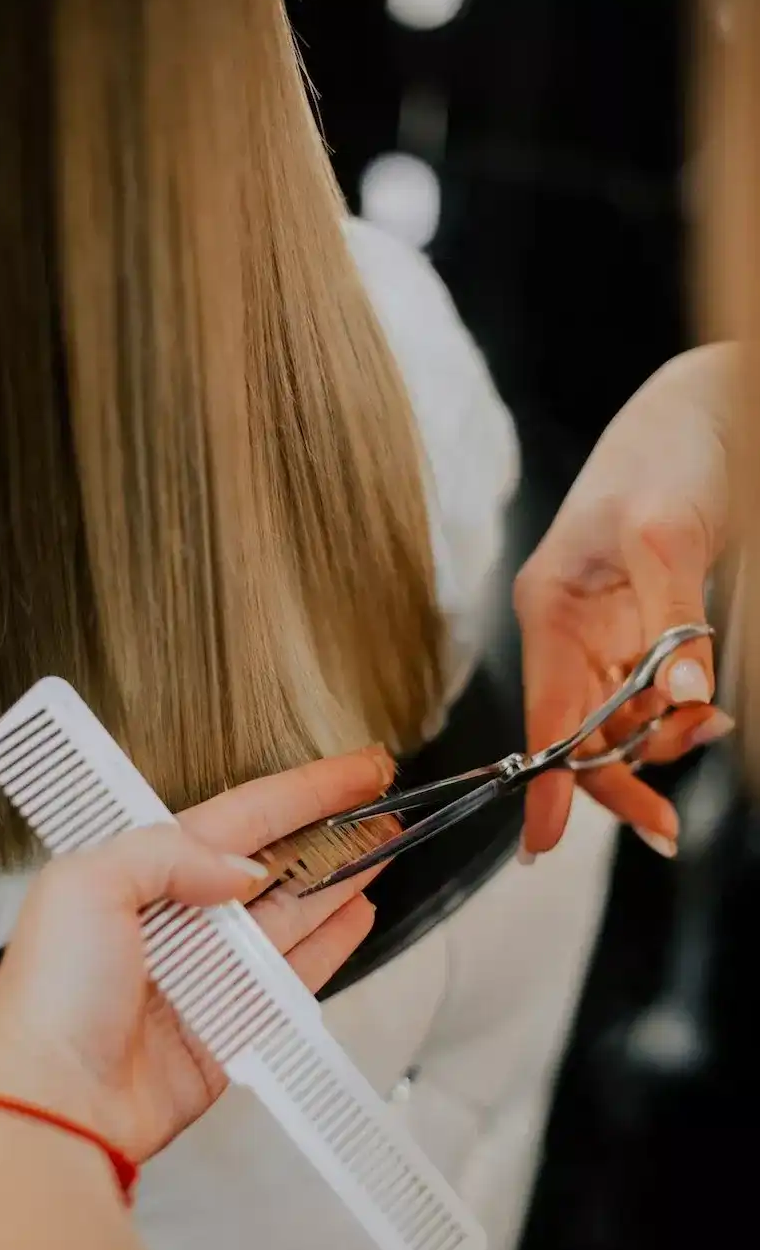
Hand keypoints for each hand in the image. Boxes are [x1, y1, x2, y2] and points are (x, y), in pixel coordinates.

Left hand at [0, 749, 393, 1162]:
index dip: (302, 790)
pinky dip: (331, 943)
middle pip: (273, 860)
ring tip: (385, 845)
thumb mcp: (85, 886)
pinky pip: (296, 975)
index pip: (240, 815)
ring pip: (293, 912)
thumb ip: (168, 855)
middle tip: (380, 799)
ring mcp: (210, 972)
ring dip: (340, 877)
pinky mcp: (233, 1025)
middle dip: (329, 828)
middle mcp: (179, 919)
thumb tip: (243, 868)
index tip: (355, 770)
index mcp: (139, 872)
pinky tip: (358, 911)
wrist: (52, 1102)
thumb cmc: (48, 997)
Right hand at [514, 346, 734, 858]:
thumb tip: (678, 705)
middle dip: (624, 774)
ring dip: (660, 742)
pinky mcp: (638, 626)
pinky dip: (676, 713)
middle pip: (580, 733)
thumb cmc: (668, 452)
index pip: (544, 716)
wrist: (705, 403)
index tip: (540, 847)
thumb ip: (673, 624)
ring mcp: (603, 630)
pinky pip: (647, 694)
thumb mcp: (668, 534)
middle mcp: (569, 630)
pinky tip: (704, 709)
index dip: (544, 784)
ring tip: (709, 727)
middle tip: (669, 825)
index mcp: (551, 610)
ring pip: (618, 721)